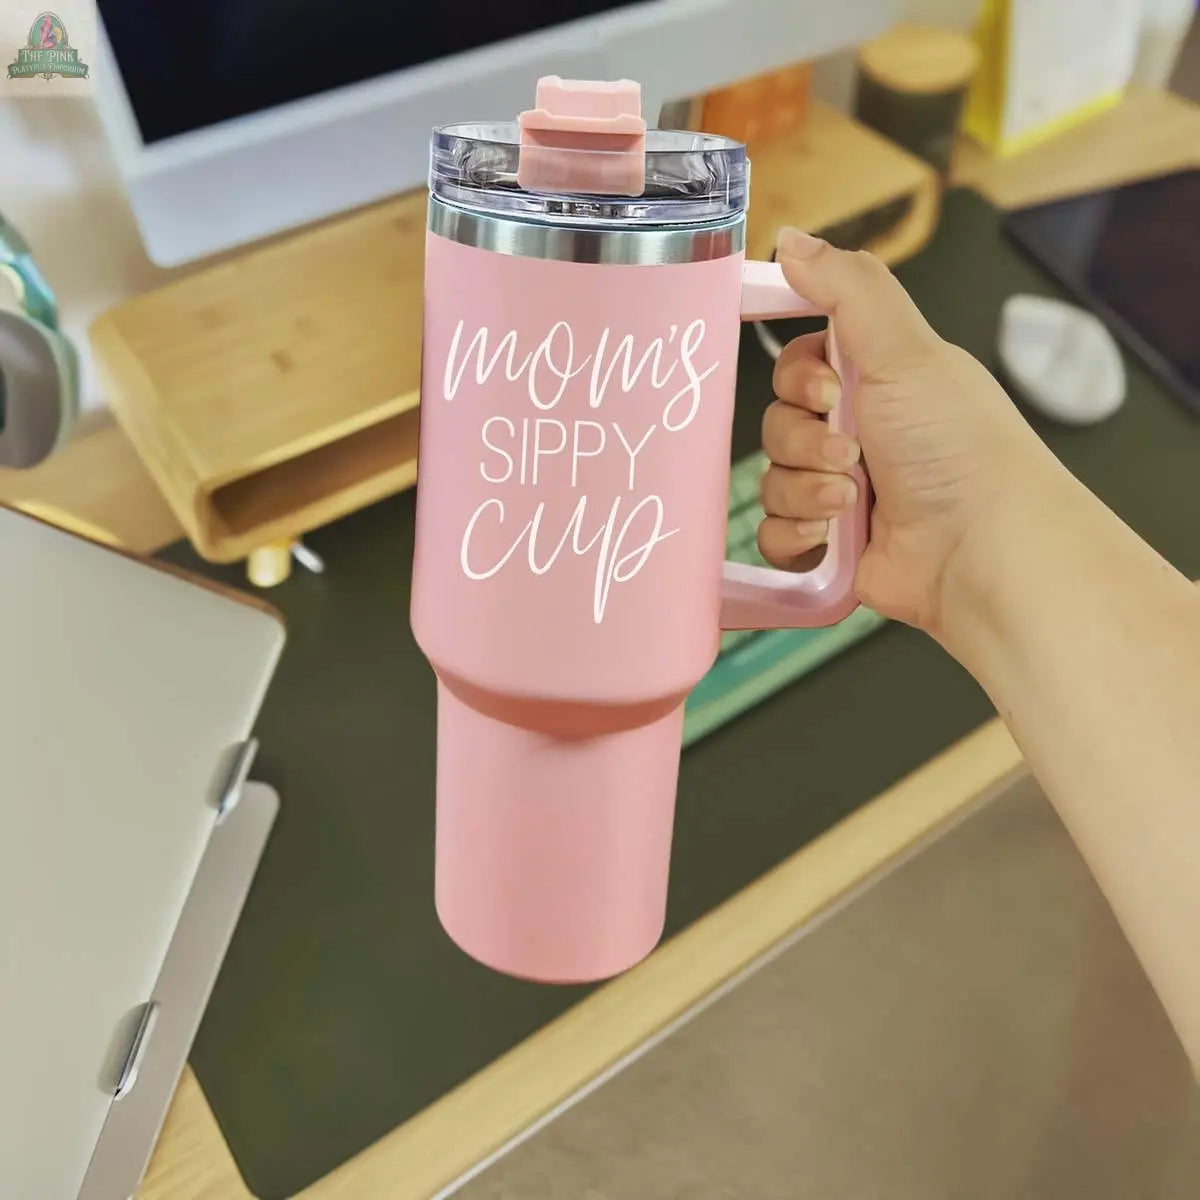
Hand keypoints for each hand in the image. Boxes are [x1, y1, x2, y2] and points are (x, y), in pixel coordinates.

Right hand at [758, 227, 1045, 635]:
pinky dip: (794, 534)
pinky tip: (829, 536)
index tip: (828, 391)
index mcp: (877, 383)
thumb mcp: (906, 349)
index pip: (797, 366)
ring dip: (803, 489)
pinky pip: (772, 534)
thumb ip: (846, 288)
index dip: (797, 379)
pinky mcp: (829, 547)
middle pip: (777, 423)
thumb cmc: (959, 447)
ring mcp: (840, 493)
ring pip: (771, 480)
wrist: (981, 549)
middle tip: (852, 451)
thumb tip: (791, 240)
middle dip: (803, 441)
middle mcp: (858, 435)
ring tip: (852, 501)